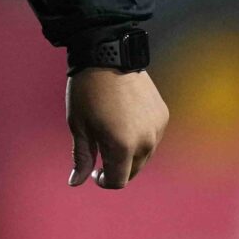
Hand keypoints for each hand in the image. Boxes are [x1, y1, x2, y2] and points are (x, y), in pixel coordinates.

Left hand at [66, 67, 167, 188]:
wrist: (108, 56)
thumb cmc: (87, 91)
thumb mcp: (79, 126)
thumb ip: (82, 157)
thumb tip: (76, 182)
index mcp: (122, 146)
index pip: (118, 180)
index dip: (104, 181)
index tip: (94, 173)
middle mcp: (145, 141)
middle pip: (133, 170)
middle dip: (117, 168)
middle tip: (101, 156)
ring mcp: (157, 128)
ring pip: (145, 155)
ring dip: (130, 154)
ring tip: (112, 136)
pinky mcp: (163, 115)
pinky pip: (152, 137)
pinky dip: (140, 138)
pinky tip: (125, 123)